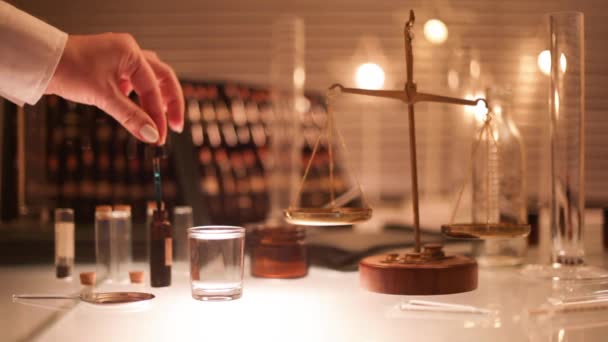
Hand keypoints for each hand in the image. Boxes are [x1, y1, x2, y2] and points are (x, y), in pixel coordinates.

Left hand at [46, 33, 183, 143]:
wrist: (40, 61)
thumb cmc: (68, 69)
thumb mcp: (103, 97)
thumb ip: (131, 117)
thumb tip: (152, 135)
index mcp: (131, 52)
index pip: (153, 88)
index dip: (159, 114)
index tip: (160, 135)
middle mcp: (129, 51)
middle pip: (162, 77)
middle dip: (170, 103)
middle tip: (175, 126)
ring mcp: (120, 57)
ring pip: (150, 77)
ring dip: (157, 98)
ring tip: (161, 118)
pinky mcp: (111, 65)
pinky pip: (134, 80)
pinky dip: (140, 95)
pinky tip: (138, 107)